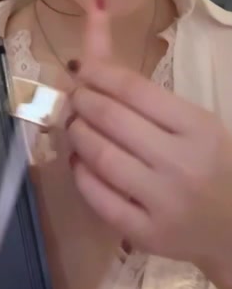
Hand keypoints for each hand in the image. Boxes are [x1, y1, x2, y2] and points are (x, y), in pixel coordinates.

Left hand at [66, 0, 231, 273]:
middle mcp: (182, 163)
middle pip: (112, 119)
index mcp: (199, 127)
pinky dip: (81, 175)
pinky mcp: (148, 235)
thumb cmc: (215, 165)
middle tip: (75, 97)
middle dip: (83, 101)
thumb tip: (95, 53)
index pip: (135, 89)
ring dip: (78, 134)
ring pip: (102, 158)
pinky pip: (100, 199)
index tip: (82, 69)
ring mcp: (164, 202)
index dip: (99, 74)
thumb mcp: (195, 123)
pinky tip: (79, 161)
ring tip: (74, 125)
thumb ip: (147, 93)